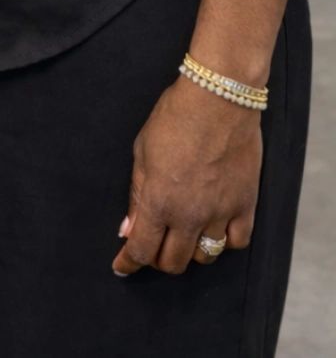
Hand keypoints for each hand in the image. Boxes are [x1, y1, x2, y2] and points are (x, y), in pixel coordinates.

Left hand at [112, 76, 262, 275]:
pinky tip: (216, 229)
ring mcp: (220, 212)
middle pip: (173, 262)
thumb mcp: (142, 152)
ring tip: (184, 235)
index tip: (121, 267)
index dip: (128, 263)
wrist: (218, 99)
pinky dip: (225, 242)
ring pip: (205, 257)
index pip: (141, 250)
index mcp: (159, 202)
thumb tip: (128, 229)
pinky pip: (237, 241)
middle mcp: (190, 215)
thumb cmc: (174, 118)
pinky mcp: (245, 204)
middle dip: (158, 259)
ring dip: (191, 252)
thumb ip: (137, 195)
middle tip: (153, 246)